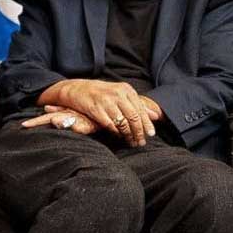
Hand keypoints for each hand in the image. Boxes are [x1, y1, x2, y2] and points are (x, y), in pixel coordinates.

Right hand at [34, 80, 154, 145]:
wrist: (76, 89)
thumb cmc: (101, 93)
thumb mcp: (120, 94)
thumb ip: (138, 104)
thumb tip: (156, 115)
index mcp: (126, 89)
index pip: (140, 110)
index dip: (147, 124)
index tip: (150, 135)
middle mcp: (117, 94)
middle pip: (134, 117)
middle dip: (139, 132)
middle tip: (141, 142)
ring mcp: (106, 101)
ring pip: (123, 123)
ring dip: (128, 135)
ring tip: (131, 142)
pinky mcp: (95, 109)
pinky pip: (110, 125)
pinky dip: (116, 132)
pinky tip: (119, 136)